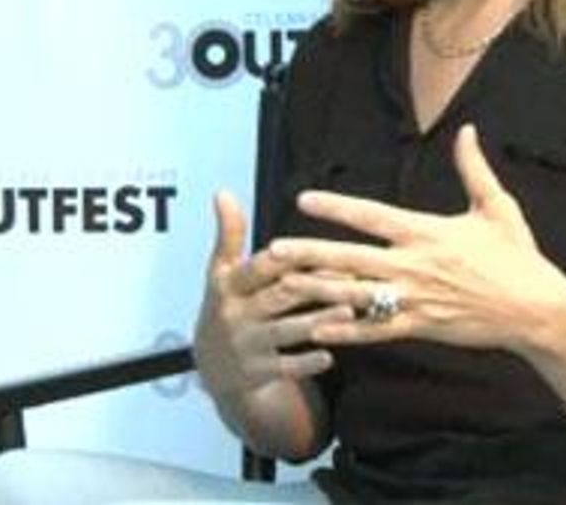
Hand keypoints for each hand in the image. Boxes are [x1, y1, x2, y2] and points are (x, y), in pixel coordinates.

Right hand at [192, 191, 344, 396]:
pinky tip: (331, 355)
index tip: (318, 245)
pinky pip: (285, 368)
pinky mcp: (256, 373)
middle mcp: (234, 315)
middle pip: (278, 296)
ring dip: (318, 321)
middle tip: (351, 275)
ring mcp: (246, 346)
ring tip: (348, 310)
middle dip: (313, 285)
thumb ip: (229, 234)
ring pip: (286, 331)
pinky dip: (307, 362)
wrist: (213, 370)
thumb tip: (223, 192)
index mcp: (228, 286)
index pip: (259, 267)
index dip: (288, 256)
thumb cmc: (229, 307)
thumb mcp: (222, 272)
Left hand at [268, 124, 565, 353]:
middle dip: (310, 253)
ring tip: (283, 286)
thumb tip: (467, 130)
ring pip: (355, 295)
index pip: (372, 215)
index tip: (305, 198)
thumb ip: (474, 168)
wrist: (535, 308)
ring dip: (317, 290)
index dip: (336, 207)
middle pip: (351, 257)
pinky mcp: (421, 327)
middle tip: (274, 250)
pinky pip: (376, 331)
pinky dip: (346, 331)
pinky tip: (317, 329)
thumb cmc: (517, 256)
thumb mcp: (497, 206)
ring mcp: (415, 299)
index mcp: (427, 232)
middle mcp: (414, 265)